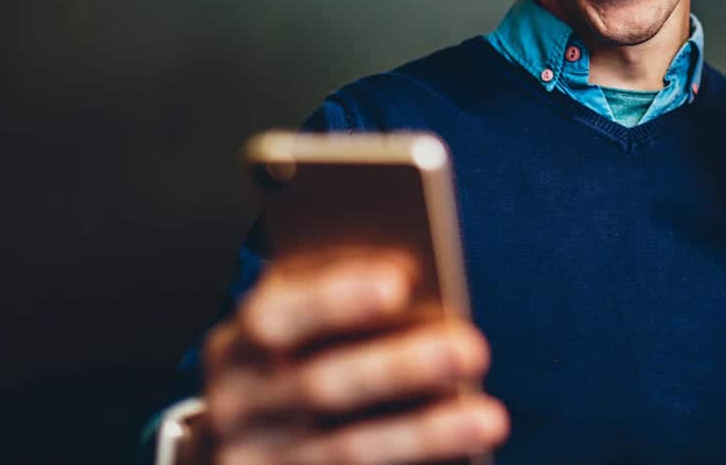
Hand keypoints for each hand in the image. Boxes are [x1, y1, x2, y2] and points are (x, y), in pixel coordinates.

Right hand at [203, 252, 507, 464]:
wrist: (242, 446)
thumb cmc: (292, 361)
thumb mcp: (295, 323)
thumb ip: (337, 298)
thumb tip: (413, 278)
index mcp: (236, 346)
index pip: (277, 318)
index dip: (334, 298)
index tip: (398, 283)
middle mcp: (235, 409)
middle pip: (322, 386)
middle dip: (401, 367)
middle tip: (473, 348)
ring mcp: (256, 464)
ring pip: (347, 452)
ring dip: (424, 435)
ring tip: (490, 418)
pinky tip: (463, 457)